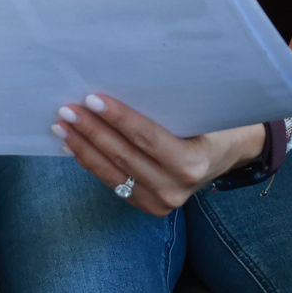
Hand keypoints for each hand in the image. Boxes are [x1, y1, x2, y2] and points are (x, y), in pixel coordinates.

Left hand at [54, 94, 261, 216]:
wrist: (229, 155)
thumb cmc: (212, 124)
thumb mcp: (199, 112)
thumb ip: (166, 107)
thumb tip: (117, 84)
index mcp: (192, 162)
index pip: (146, 137)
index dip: (117, 118)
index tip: (91, 99)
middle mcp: (176, 188)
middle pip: (124, 156)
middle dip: (91, 131)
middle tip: (67, 109)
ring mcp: (161, 203)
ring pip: (112, 172)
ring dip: (83, 148)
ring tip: (62, 126)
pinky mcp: (148, 208)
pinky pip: (113, 183)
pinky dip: (91, 163)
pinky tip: (74, 146)